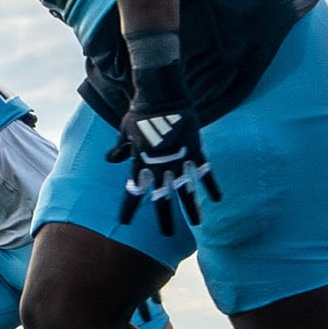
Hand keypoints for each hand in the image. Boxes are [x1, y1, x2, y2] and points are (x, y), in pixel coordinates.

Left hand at [111, 53, 218, 231]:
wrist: (161, 93)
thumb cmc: (139, 111)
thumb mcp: (125, 131)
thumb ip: (120, 148)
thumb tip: (109, 159)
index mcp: (141, 161)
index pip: (133, 190)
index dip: (129, 207)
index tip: (124, 222)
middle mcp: (160, 165)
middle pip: (162, 197)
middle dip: (164, 217)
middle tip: (166, 235)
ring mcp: (179, 158)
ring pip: (186, 188)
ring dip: (192, 207)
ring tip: (197, 223)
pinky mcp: (194, 149)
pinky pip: (204, 170)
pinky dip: (211, 184)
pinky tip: (218, 199)